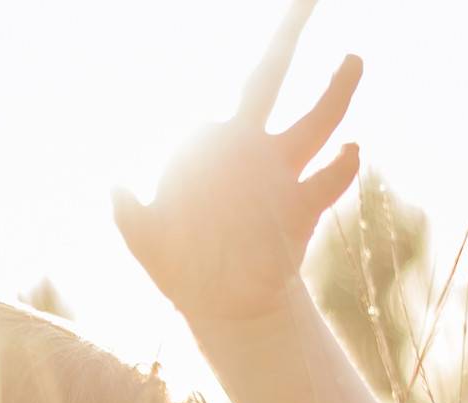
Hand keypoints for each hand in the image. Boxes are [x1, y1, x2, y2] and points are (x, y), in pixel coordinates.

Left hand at [112, 0, 362, 323]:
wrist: (223, 303)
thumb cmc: (179, 265)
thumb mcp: (145, 240)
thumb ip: (129, 214)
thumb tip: (116, 186)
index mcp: (214, 147)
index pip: (207, 120)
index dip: (190, 156)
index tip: (179, 204)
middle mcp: (255, 149)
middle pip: (272, 77)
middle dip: (289, 34)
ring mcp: (283, 174)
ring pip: (316, 122)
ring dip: (334, 92)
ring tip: (350, 57)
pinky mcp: (304, 208)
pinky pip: (328, 180)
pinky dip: (341, 165)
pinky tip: (351, 149)